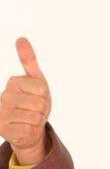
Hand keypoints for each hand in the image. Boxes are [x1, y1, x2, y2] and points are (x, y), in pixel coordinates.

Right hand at [0, 37, 51, 164]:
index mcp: (13, 82)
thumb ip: (29, 60)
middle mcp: (4, 96)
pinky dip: (31, 130)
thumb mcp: (36, 81)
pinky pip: (29, 128)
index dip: (45, 95)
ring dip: (37, 120)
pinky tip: (24, 128)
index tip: (37, 97)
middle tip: (34, 110)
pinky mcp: (3, 129)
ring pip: (35, 117)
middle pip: (39, 103)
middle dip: (42, 109)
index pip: (41, 88)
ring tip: (30, 118)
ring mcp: (2, 113)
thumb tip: (21, 38)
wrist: (29, 127)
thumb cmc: (34, 102)